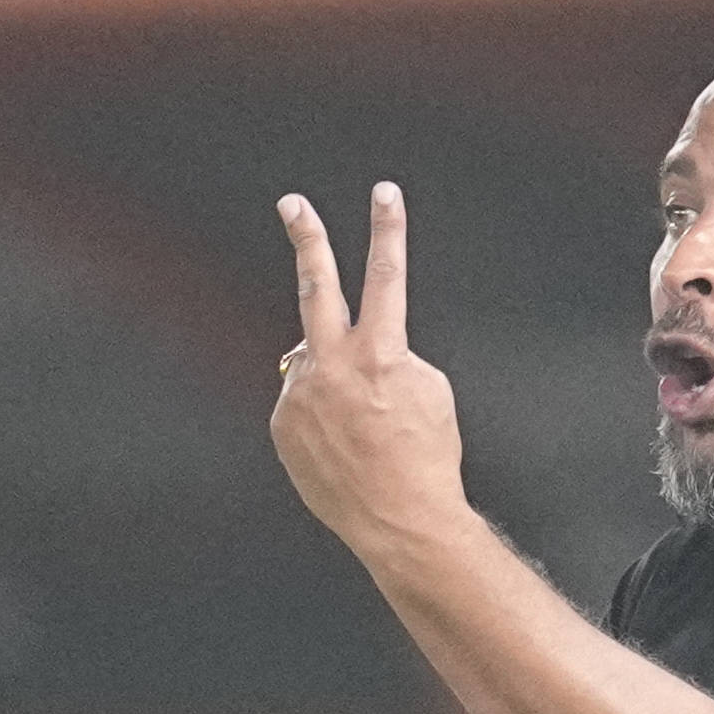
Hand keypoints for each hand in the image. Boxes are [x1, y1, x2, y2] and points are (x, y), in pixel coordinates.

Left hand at [270, 182, 468, 555]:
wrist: (400, 521)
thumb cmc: (428, 455)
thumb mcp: (429, 390)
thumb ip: (390, 352)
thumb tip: (351, 343)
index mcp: (381, 353)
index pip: (386, 275)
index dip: (388, 229)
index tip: (385, 191)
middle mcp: (332, 367)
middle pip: (316, 286)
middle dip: (307, 239)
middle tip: (292, 203)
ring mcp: (300, 396)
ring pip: (312, 358)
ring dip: (336, 375)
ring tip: (364, 421)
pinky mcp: (283, 425)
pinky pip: (302, 400)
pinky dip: (323, 412)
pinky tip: (345, 446)